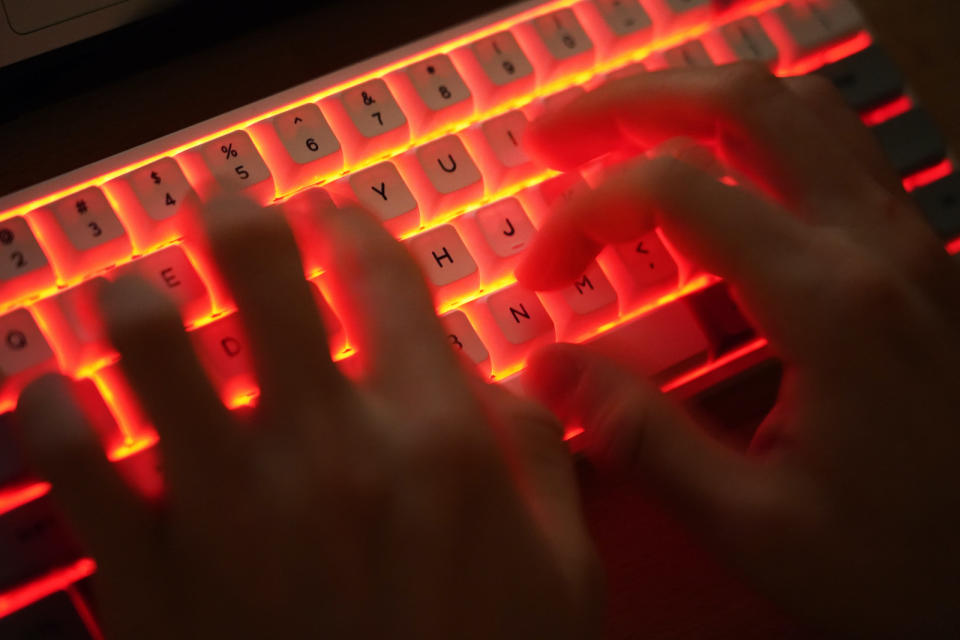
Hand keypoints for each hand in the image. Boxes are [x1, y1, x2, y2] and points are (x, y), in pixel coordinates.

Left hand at [16, 197, 600, 638]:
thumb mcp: (565, 569)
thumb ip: (540, 452)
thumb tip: (495, 376)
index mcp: (433, 433)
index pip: (382, 277)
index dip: (349, 227)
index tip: (331, 216)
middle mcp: (325, 444)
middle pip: (259, 273)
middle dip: (237, 220)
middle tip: (222, 206)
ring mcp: (229, 506)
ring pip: (148, 345)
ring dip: (135, 302)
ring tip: (134, 296)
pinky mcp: (150, 577)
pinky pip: (71, 467)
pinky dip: (49, 415)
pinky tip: (52, 393)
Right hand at [518, 63, 959, 635]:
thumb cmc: (895, 565)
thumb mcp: (754, 525)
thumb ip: (645, 438)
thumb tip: (547, 366)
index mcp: (830, 302)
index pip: (679, 192)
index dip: (585, 213)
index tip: (540, 274)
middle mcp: (874, 242)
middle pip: (744, 103)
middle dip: (630, 103)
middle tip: (550, 135)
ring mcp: (903, 237)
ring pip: (796, 106)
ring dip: (694, 101)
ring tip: (618, 130)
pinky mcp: (911, 255)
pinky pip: (829, 145)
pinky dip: (751, 130)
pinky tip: (711, 164)